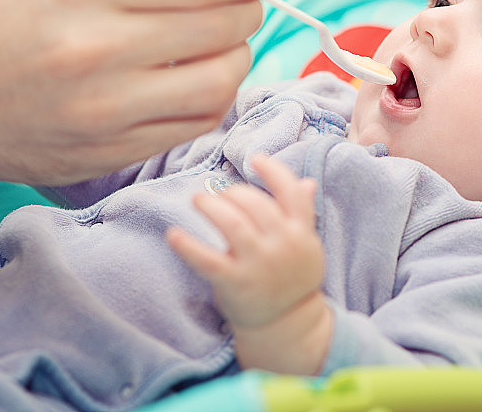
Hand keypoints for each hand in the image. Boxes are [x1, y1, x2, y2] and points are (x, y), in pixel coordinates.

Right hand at [0, 0, 268, 184]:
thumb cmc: (30, 25)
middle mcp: (95, 48)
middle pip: (221, 26)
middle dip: (248, 10)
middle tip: (243, 5)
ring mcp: (107, 107)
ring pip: (220, 81)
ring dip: (239, 57)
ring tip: (224, 44)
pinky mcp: (117, 149)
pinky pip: (200, 121)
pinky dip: (217, 95)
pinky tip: (203, 79)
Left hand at [167, 155, 330, 373]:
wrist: (287, 322)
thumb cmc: (292, 276)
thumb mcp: (306, 244)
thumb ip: (303, 213)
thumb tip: (307, 181)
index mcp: (302, 232)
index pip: (290, 191)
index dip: (272, 171)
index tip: (255, 159)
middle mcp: (282, 245)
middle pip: (255, 204)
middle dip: (233, 193)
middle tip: (219, 193)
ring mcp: (259, 264)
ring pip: (232, 223)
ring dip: (211, 206)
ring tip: (199, 201)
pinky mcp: (235, 282)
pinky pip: (206, 260)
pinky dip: (187, 246)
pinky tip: (173, 235)